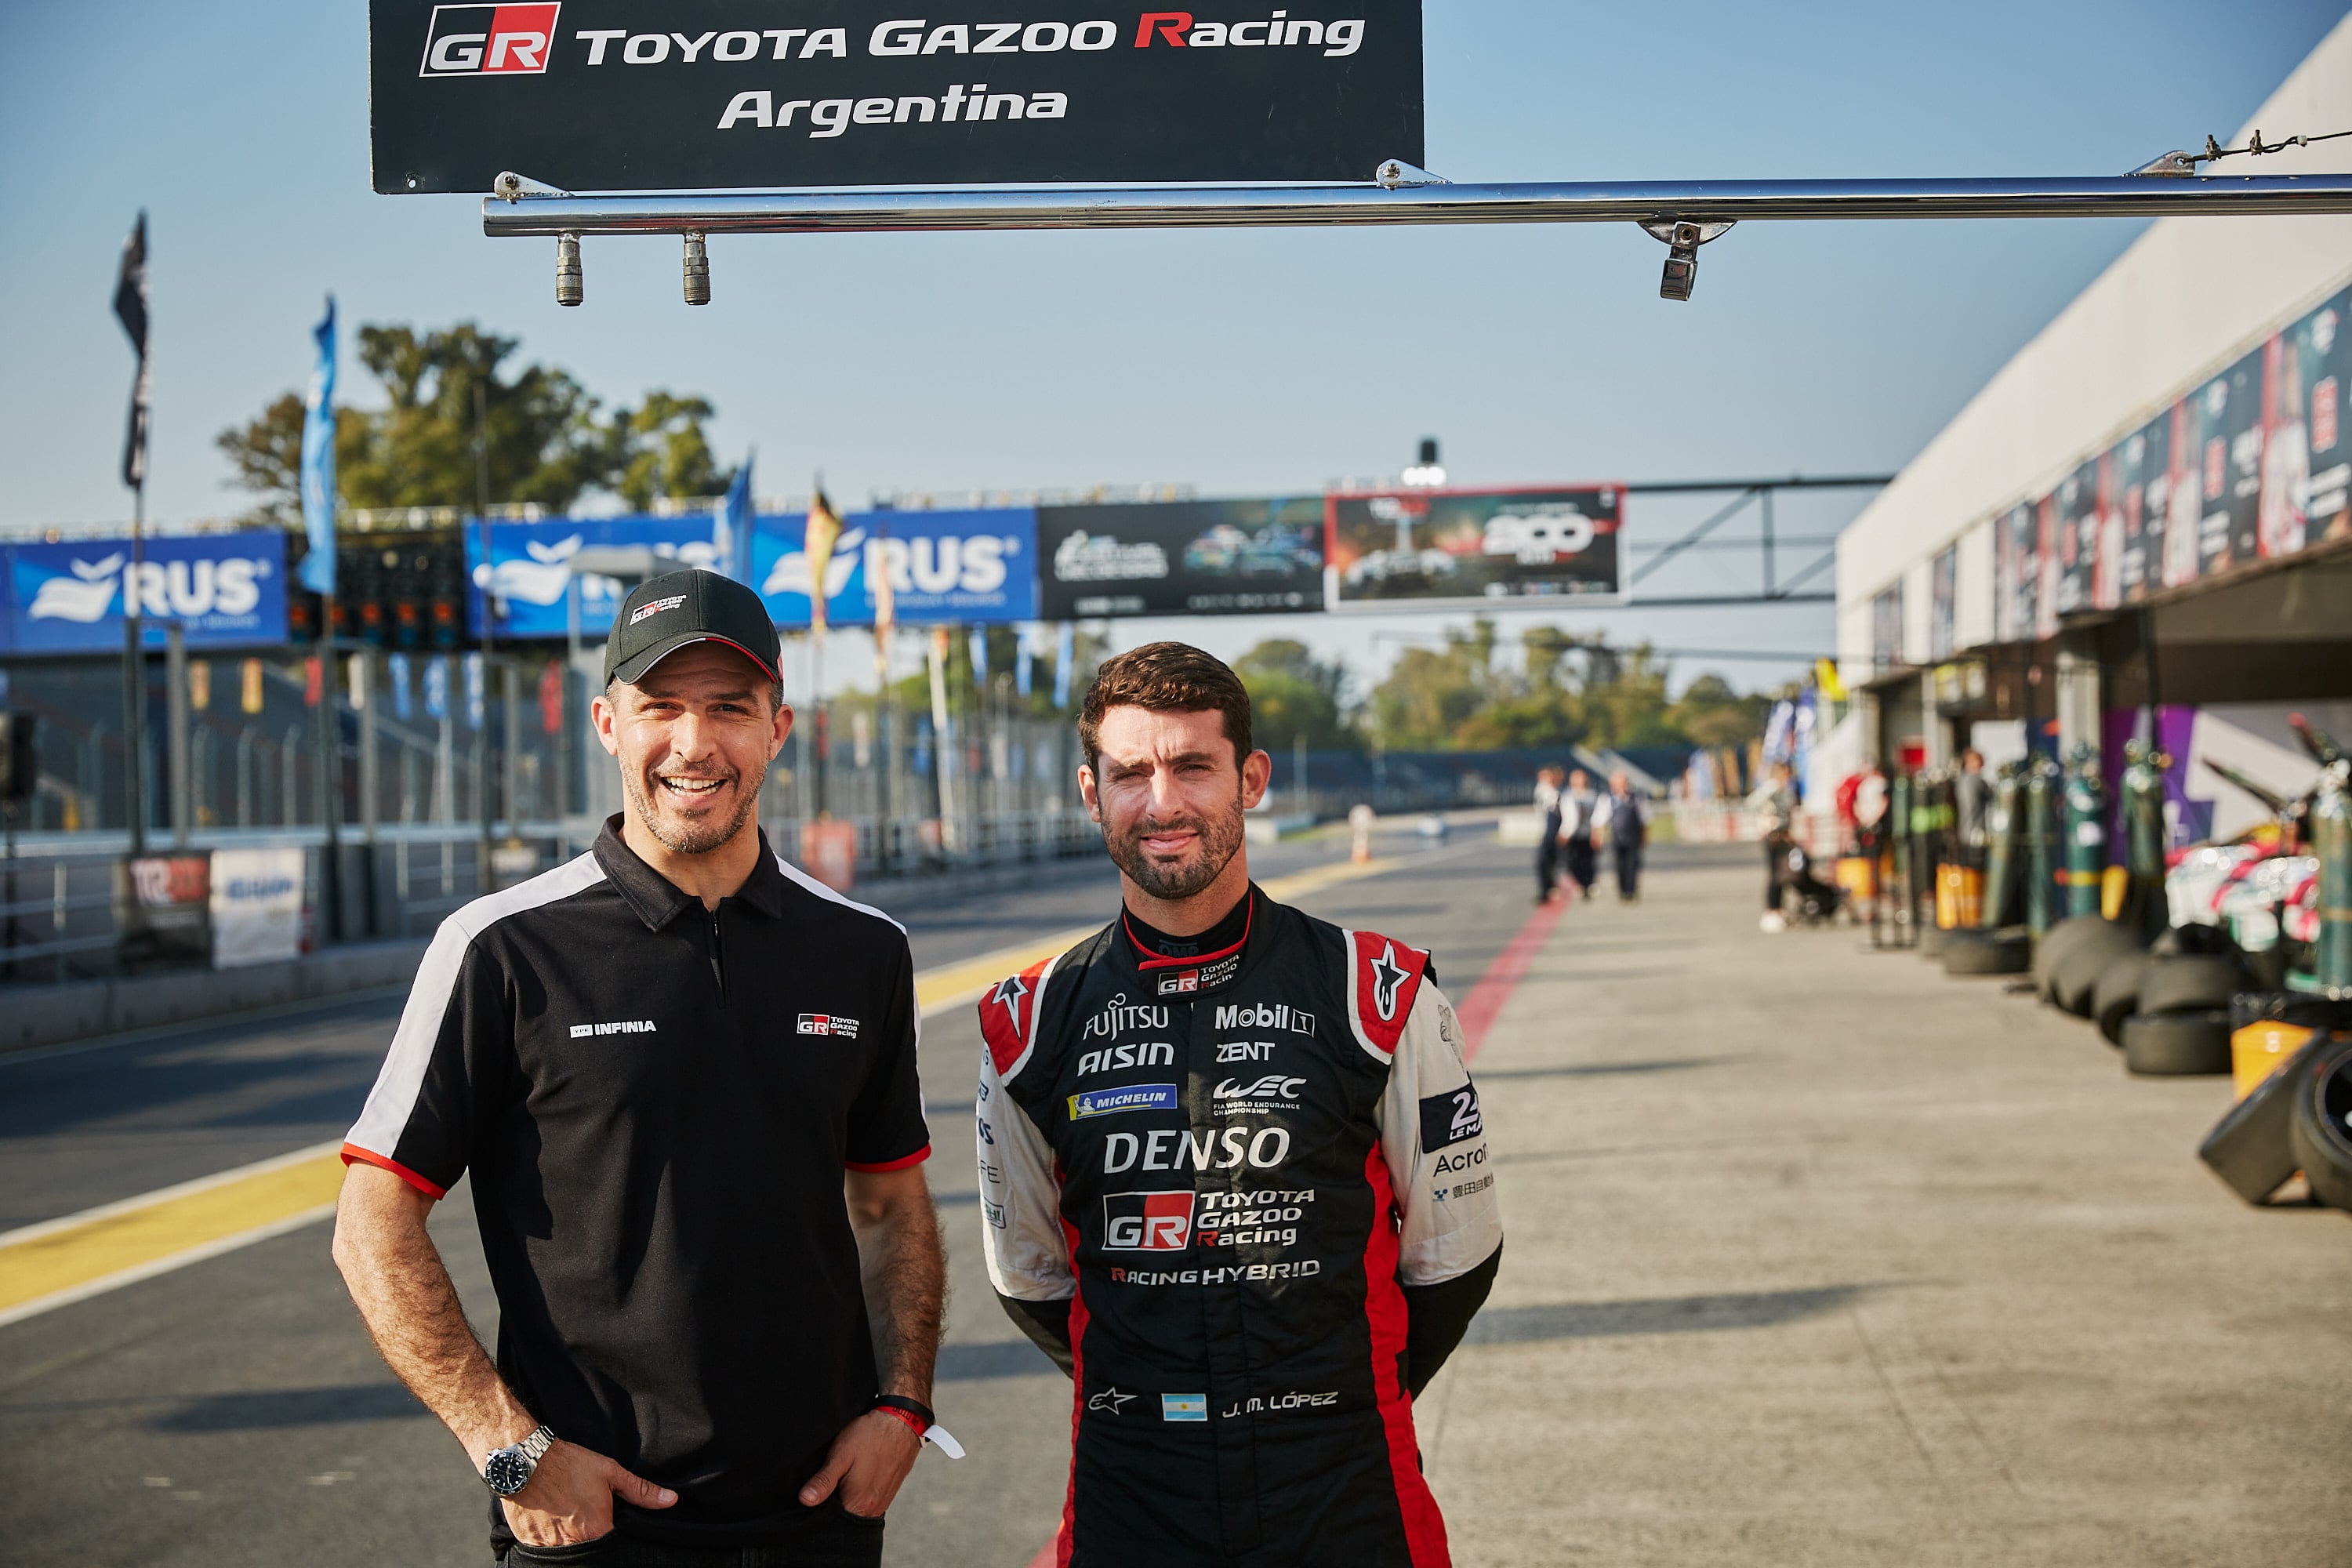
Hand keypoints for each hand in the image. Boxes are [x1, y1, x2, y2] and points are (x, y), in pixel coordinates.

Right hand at [501, 1439, 677, 1546]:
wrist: (526, 1460)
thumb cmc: (569, 1464)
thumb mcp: (610, 1472)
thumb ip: (640, 1491)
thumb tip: (670, 1500)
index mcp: (597, 1529)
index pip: (611, 1545)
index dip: (611, 1534)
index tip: (606, 1520)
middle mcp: (573, 1543)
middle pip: (588, 1547)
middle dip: (590, 1534)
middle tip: (583, 1512)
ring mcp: (549, 1544)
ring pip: (566, 1550)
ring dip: (570, 1536)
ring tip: (568, 1513)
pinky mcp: (529, 1541)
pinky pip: (545, 1547)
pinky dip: (550, 1537)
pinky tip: (551, 1517)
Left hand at [797, 1410, 921, 1519]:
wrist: (902, 1420)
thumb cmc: (870, 1435)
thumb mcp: (841, 1454)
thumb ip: (824, 1480)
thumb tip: (805, 1500)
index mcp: (859, 1505)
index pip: (829, 1521)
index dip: (818, 1509)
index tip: (816, 1490)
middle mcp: (873, 1509)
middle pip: (843, 1517)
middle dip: (831, 1504)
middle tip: (830, 1478)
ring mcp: (883, 1502)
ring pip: (855, 1509)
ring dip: (845, 1498)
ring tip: (843, 1475)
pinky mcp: (888, 1493)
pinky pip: (867, 1502)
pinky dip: (857, 1494)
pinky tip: (855, 1476)